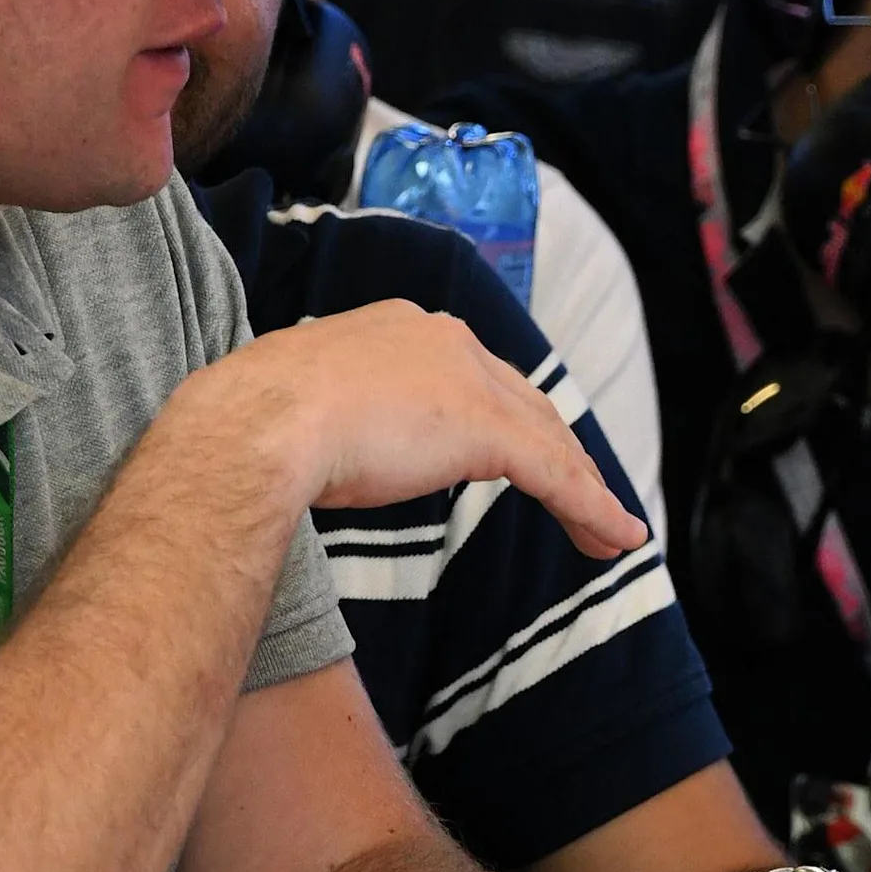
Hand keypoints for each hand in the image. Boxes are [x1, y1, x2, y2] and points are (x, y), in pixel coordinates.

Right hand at [193, 299, 645, 557]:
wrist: (255, 423)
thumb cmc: (258, 423)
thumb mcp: (308, 409)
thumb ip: (341, 418)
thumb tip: (334, 451)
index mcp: (402, 332)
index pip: (476, 379)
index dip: (507, 422)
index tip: (519, 456)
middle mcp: (445, 341)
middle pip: (525, 405)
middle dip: (559, 455)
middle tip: (583, 501)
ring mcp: (468, 380)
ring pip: (549, 440)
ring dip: (584, 491)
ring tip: (607, 536)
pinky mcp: (484, 427)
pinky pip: (555, 473)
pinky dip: (590, 507)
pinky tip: (614, 539)